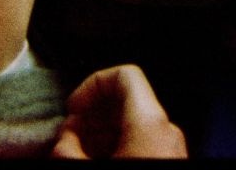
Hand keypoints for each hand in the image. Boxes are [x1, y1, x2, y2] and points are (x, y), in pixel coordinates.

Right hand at [50, 64, 186, 158]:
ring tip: (78, 151)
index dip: (92, 84)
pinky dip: (118, 146)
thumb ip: (69, 147)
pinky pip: (142, 142)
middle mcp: (167, 128)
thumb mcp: (88, 167)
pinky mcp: (169, 159)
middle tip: (70, 135)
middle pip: (126, 101)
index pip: (124, 75)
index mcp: (150, 121)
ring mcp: (171, 146)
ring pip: (133, 124)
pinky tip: (98, 160)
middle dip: (93, 114)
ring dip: (102, 133)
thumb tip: (64, 138)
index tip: (73, 107)